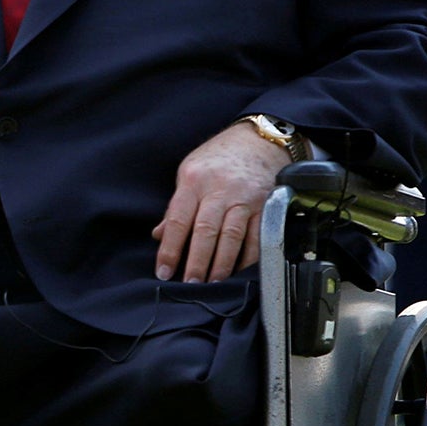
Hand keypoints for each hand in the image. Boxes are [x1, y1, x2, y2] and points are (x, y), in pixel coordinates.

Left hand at [151, 121, 290, 282]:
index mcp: (193, 181)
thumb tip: (160, 236)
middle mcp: (219, 190)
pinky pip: (258, 237)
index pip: (178, 221)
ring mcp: (245, 198)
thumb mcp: (188, 174)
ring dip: (221, 264)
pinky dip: (248, 257)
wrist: (258, 140)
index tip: (164, 272)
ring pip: (232, 237)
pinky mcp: (266, 206)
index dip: (170, 250)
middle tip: (190, 284)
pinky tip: (239, 270)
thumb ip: (176, 207)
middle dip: (196, 262)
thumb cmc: (217, 159)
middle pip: (205, 232)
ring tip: (212, 282)